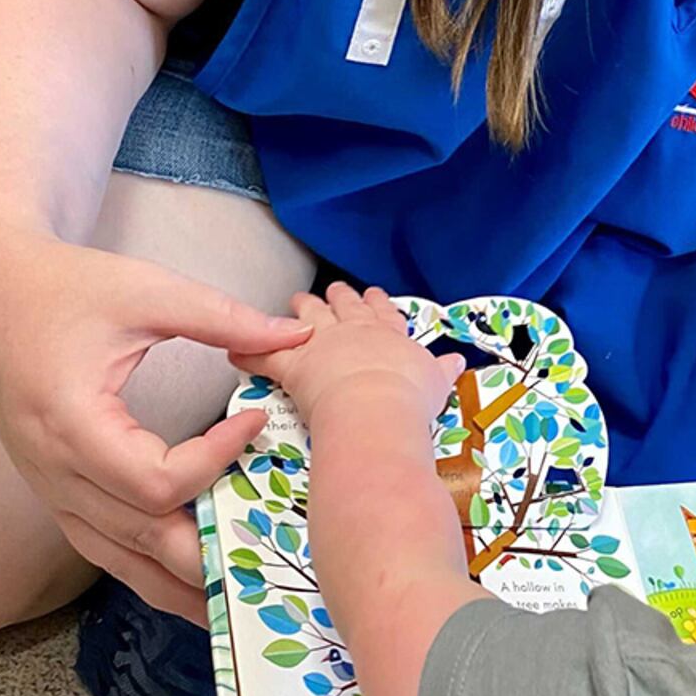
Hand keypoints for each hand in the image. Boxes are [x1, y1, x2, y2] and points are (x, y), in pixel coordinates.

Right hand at [0, 232, 312, 626]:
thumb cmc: (66, 288)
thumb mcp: (148, 292)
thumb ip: (222, 318)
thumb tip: (296, 336)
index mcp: (73, 424)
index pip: (156, 481)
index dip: (216, 460)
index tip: (255, 419)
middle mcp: (56, 471)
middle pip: (142, 538)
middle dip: (211, 552)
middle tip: (274, 551)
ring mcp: (50, 489)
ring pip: (120, 559)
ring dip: (182, 579)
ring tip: (242, 593)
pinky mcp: (55, 490)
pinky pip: (102, 546)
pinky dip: (149, 565)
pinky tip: (192, 575)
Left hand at [234, 283, 465, 431]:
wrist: (376, 406)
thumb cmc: (409, 397)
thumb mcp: (435, 383)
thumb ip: (442, 371)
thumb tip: (457, 362)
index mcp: (388, 333)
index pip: (382, 312)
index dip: (377, 303)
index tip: (374, 294)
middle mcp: (355, 330)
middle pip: (345, 305)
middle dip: (338, 297)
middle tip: (334, 290)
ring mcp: (322, 342)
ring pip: (309, 317)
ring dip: (302, 308)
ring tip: (296, 300)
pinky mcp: (294, 364)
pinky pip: (267, 355)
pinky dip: (252, 353)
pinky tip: (239, 350)